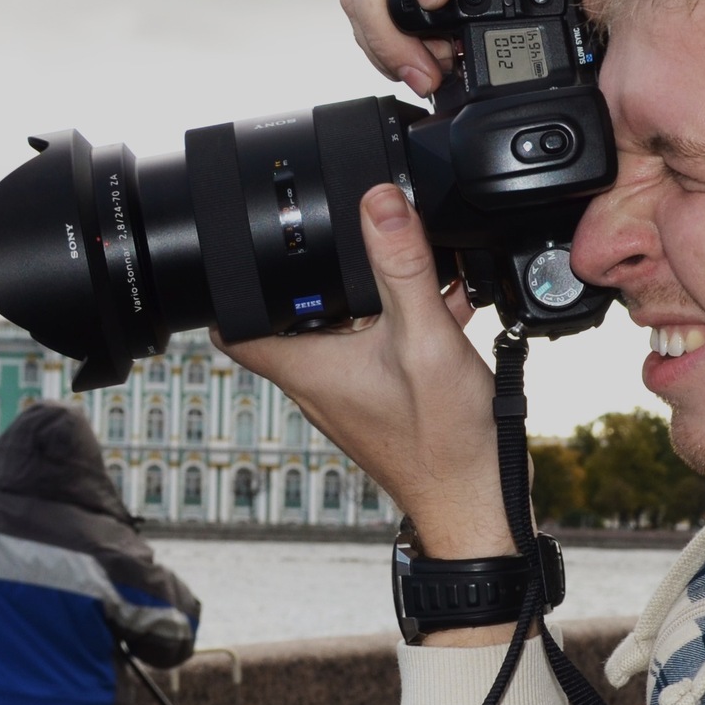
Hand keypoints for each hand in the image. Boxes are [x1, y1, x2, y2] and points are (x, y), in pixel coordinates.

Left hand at [220, 184, 513, 563]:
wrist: (478, 501)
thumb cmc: (444, 443)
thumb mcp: (424, 339)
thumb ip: (402, 267)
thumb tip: (379, 203)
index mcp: (307, 367)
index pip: (230, 325)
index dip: (226, 282)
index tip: (242, 245)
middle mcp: (318, 384)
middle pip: (290, 316)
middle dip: (315, 274)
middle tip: (341, 240)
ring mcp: (350, 395)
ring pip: (340, 330)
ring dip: (369, 297)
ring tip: (409, 271)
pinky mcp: (383, 401)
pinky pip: (379, 348)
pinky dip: (401, 323)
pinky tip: (444, 306)